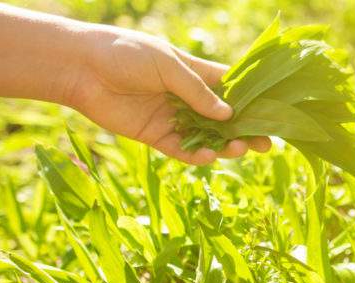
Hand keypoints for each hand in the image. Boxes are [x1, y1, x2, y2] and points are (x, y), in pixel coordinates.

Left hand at [65, 25, 270, 164]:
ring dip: (224, 146)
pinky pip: (181, 150)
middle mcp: (186, 98)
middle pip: (223, 119)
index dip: (251, 100)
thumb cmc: (125, 53)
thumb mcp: (167, 65)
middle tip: (265, 145)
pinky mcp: (155, 135)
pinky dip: (196, 155)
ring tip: (239, 150)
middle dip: (244, 131)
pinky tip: (208, 156)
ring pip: (206, 137)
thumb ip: (196, 90)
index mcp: (194, 73)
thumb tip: (228, 114)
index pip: (230, 87)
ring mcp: (172, 118)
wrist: (82, 68)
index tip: (273, 114)